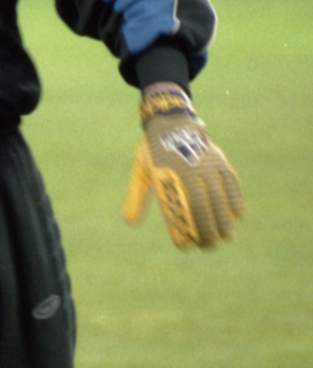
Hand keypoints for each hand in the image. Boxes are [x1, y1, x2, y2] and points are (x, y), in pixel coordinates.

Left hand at [122, 88, 243, 248]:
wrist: (172, 121)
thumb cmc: (154, 152)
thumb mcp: (141, 171)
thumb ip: (137, 196)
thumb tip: (129, 222)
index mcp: (164, 176)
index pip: (175, 208)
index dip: (180, 229)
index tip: (185, 246)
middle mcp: (185, 171)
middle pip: (199, 206)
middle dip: (206, 229)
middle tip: (210, 246)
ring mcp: (204, 164)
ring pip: (217, 196)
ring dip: (223, 219)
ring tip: (226, 237)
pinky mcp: (218, 159)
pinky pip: (229, 180)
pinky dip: (235, 197)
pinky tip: (238, 214)